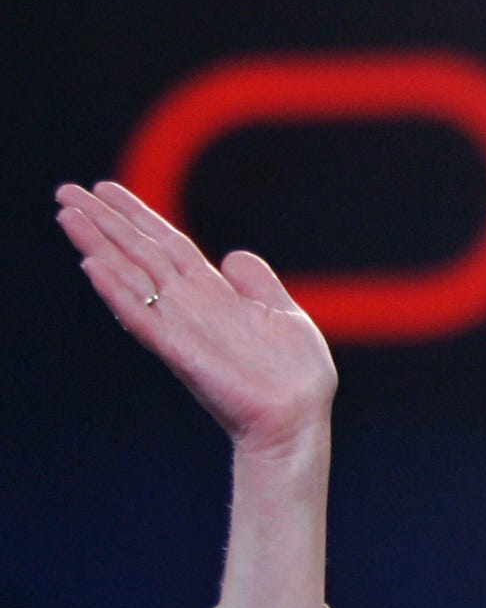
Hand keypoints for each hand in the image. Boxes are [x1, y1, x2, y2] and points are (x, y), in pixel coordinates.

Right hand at [56, 181, 336, 456]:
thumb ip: (256, 284)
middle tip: (65, 191)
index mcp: (213, 294)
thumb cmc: (293, 376)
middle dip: (105, 223)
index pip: (167, 245)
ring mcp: (182, 328)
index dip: (138, 217)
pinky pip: (143, 318)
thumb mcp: (282, 314)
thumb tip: (234, 255)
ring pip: (131, 278)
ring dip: (99, 247)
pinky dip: (118, 292)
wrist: (297, 419)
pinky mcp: (181, 352)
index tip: (104, 189)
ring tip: (67, 216)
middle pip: (139, 254)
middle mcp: (190, 306)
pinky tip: (93, 266)